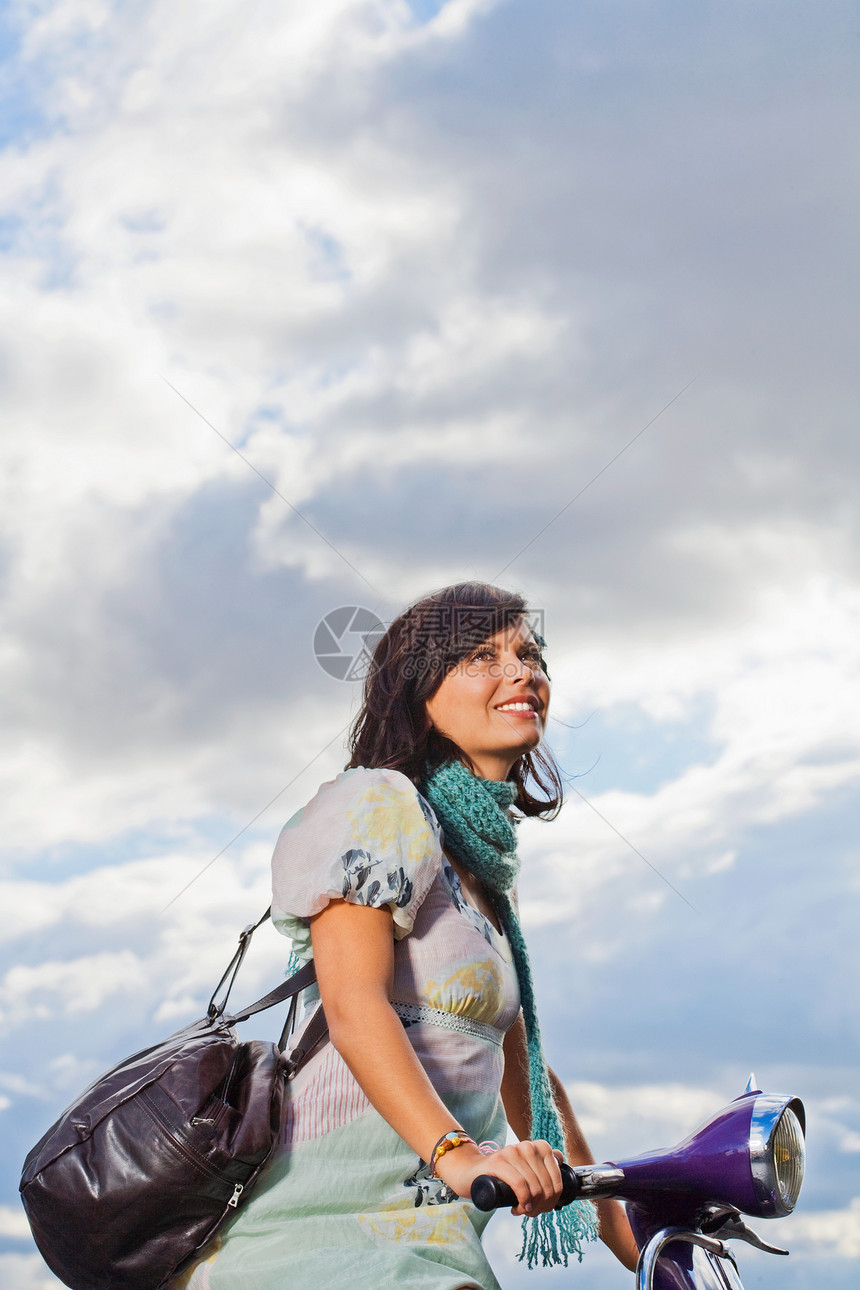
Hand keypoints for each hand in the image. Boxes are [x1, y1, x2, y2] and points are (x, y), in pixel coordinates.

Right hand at [434, 1138, 563, 1216]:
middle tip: (530, 1212)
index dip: (553, 1199)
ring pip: (535, 1187)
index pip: (558, 1179)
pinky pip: (520, 1184)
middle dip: (542, 1206)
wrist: (471, 1171)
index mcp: (539, 1146)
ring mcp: (512, 1152)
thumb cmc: (502, 1174)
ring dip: (532, 1207)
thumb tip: (560, 1159)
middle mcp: (528, 1146)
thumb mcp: (526, 1167)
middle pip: (547, 1186)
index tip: (543, 1207)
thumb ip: (542, 1161)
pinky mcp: (498, 1162)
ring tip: (522, 1211)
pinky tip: (518, 1208)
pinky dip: (523, 1200)